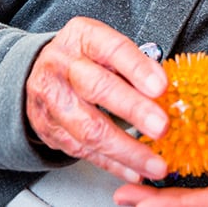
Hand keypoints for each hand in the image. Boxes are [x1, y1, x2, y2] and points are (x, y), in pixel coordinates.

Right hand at [25, 16, 169, 183]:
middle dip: (134, 110)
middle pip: (98, 89)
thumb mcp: (106, 46)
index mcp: (83, 37)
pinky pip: (83, 150)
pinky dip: (113, 164)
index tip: (162, 87)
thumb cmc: (84, 57)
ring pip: (89, 128)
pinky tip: (134, 171)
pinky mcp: (50, 129)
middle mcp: (63, 65)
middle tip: (161, 126)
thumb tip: (167, 89)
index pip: (112, 50)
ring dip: (127, 149)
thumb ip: (135, 63)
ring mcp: (53, 98)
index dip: (138, 69)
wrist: (40, 70)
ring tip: (154, 162)